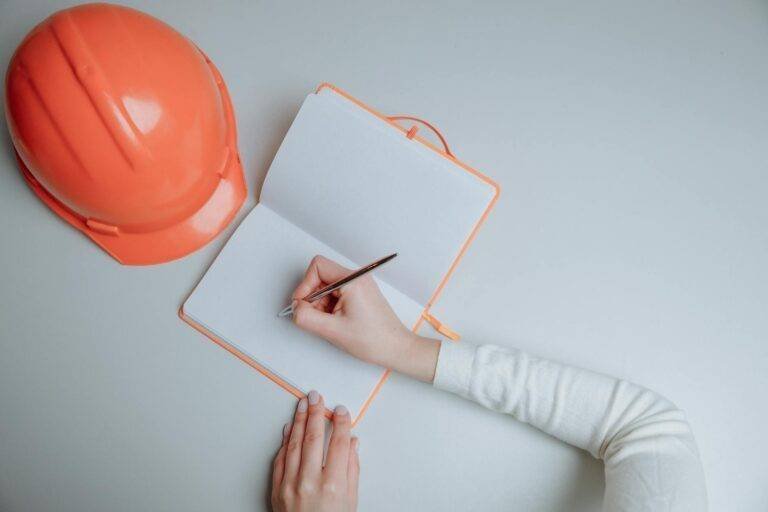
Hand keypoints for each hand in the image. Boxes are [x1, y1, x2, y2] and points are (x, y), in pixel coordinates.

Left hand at [272, 390, 358, 511]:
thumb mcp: (351, 501)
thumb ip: (351, 469)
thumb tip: (351, 444)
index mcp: (333, 484)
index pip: (338, 443)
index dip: (341, 423)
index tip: (341, 410)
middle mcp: (310, 482)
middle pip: (313, 437)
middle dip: (316, 413)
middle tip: (316, 397)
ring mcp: (290, 485)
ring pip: (293, 444)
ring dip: (298, 421)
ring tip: (302, 405)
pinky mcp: (277, 490)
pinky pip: (280, 459)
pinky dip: (284, 442)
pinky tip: (288, 429)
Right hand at [290, 255, 439, 381]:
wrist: (396, 349)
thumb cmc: (373, 340)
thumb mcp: (332, 330)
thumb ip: (306, 317)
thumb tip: (294, 308)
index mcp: (352, 280)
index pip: (317, 267)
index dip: (305, 285)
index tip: (303, 304)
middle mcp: (357, 278)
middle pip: (321, 276)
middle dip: (312, 297)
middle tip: (316, 317)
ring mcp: (359, 285)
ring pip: (327, 287)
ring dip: (321, 304)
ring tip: (330, 323)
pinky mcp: (360, 294)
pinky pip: (336, 294)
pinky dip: (330, 307)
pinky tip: (336, 322)